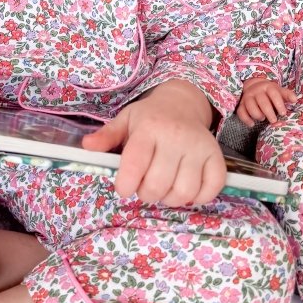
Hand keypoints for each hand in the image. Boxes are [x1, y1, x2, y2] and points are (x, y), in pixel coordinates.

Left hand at [82, 79, 226, 205]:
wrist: (182, 103)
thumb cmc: (149, 118)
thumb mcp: (125, 120)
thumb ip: (107, 136)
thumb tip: (87, 147)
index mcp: (149, 128)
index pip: (135, 165)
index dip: (125, 185)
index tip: (124, 187)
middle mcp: (175, 136)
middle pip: (158, 184)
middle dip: (146, 194)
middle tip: (145, 187)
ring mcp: (198, 147)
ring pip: (184, 192)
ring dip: (170, 199)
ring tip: (164, 188)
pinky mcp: (215, 155)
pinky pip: (211, 188)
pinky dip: (199, 198)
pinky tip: (187, 189)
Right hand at [236, 75, 296, 124]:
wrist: (254, 86)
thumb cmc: (270, 92)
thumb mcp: (279, 91)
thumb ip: (287, 95)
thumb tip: (295, 100)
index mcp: (268, 87)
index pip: (274, 94)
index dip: (279, 104)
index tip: (283, 113)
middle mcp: (257, 91)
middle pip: (262, 101)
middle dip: (269, 112)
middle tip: (274, 120)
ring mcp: (247, 97)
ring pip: (250, 106)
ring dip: (257, 114)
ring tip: (262, 119)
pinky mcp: (241, 104)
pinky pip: (241, 112)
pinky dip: (246, 119)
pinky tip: (252, 124)